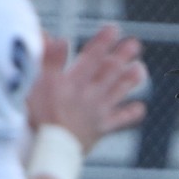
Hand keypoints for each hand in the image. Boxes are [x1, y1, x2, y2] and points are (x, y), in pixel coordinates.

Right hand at [26, 25, 146, 152]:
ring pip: (119, 91)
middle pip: (110, 71)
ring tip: (140, 69)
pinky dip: (131, 113)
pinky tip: (140, 108)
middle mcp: (91, 93)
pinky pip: (120, 120)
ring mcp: (99, 111)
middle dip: (123, 56)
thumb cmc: (41, 116)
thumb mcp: (37, 84)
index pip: (92, 56)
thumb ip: (48, 60)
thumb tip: (56, 37)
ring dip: (130, 79)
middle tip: (134, 43)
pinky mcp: (102, 129)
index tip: (114, 29)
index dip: (103, 42)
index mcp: (75, 81)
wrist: (54, 149)